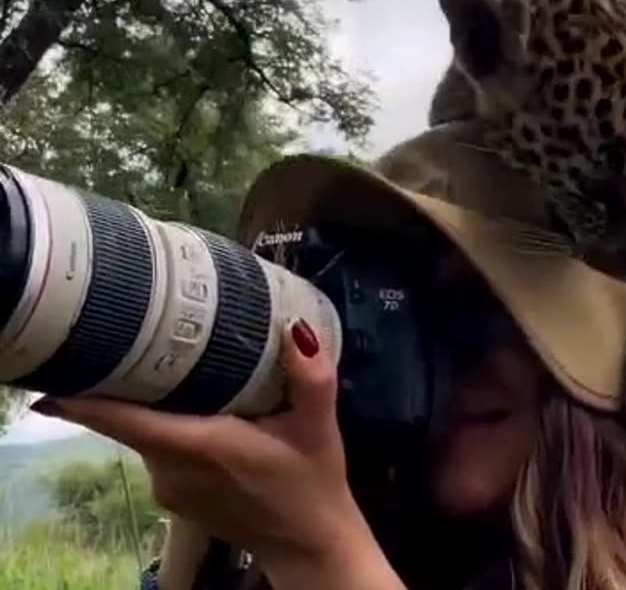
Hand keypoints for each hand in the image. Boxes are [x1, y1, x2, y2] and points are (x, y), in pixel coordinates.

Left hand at [30, 317, 404, 588]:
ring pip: (145, 434)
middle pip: (130, 418)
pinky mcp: (172, 498)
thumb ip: (311, 378)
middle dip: (126, 380)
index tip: (57, 370)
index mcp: (200, 447)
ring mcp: (167, 488)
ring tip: (171, 362)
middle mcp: (171, 470)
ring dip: (151, 404)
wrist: (308, 545)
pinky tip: (195, 408)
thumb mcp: (320, 427)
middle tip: (133, 332)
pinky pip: (157, 451)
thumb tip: (294, 327)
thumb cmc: (313, 482)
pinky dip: (166, 427)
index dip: (84, 398)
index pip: (124, 420)